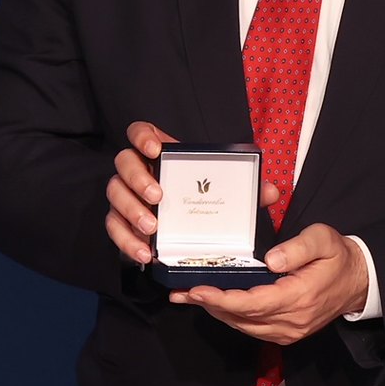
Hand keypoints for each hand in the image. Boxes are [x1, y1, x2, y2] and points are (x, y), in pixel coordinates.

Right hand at [104, 121, 281, 265]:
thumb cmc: (205, 204)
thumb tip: (271, 191)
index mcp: (162, 156)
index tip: (155, 150)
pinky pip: (114, 228)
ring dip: (130, 210)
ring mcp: (127, 197)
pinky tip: (144, 252)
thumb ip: (248, 192)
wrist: (190, 236)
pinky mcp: (121, 223)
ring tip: (151, 228)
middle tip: (158, 196)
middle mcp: (138, 172)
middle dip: (137, 178)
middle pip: (123, 162)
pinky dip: (126, 240)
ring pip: (115, 194)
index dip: (142, 136)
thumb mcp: (228, 196)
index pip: (141, 132)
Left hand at [174, 223, 368, 342]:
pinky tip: (214, 304)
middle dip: (210, 305)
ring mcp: (290, 331)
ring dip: (216, 312)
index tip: (197, 289)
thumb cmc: (338, 256)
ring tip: (188, 298)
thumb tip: (270, 261)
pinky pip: (253, 328)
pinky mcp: (287, 332)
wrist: (359, 281)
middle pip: (243, 318)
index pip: (254, 303)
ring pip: (245, 326)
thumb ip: (297, 248)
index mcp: (300, 297)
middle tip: (181, 293)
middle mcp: (293, 320)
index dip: (222, 299)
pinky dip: (231, 317)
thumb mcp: (323, 240)